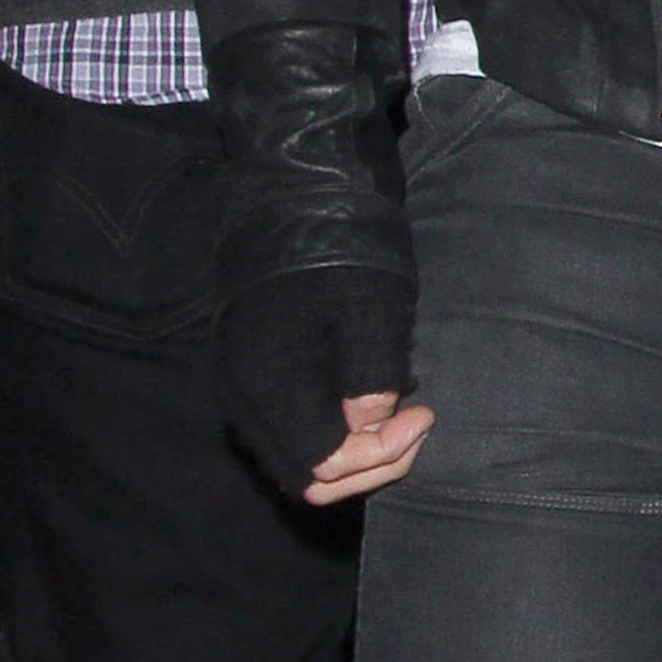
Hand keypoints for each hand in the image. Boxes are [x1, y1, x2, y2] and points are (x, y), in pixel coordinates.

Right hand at [216, 262, 427, 505]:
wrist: (294, 187)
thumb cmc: (339, 241)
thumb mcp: (372, 305)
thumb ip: (371, 377)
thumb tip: (371, 425)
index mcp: (268, 380)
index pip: (324, 462)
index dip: (380, 453)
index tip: (423, 414)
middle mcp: (241, 393)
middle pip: (304, 474)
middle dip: (367, 463)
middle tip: (415, 423)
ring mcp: (238, 384)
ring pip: (292, 457)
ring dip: (349, 451)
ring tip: (395, 413)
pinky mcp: (246, 369)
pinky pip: (284, 429)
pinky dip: (328, 430)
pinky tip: (365, 399)